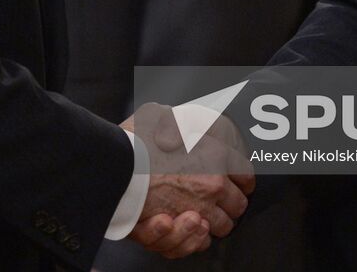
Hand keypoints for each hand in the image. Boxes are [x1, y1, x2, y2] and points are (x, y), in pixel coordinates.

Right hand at [123, 103, 254, 257]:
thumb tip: (194, 123)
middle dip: (229, 202)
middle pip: (239, 204)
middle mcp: (213, 185)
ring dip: (212, 221)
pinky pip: (199, 243)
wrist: (109, 169)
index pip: (247, 174)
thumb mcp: (161, 114)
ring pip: (222, 227)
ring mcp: (199, 211)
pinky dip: (194, 238)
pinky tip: (183, 223)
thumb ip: (183, 119)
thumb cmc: (132, 141)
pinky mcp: (180, 232)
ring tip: (196, 212)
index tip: (234, 179)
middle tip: (213, 198)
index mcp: (216, 155)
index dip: (240, 177)